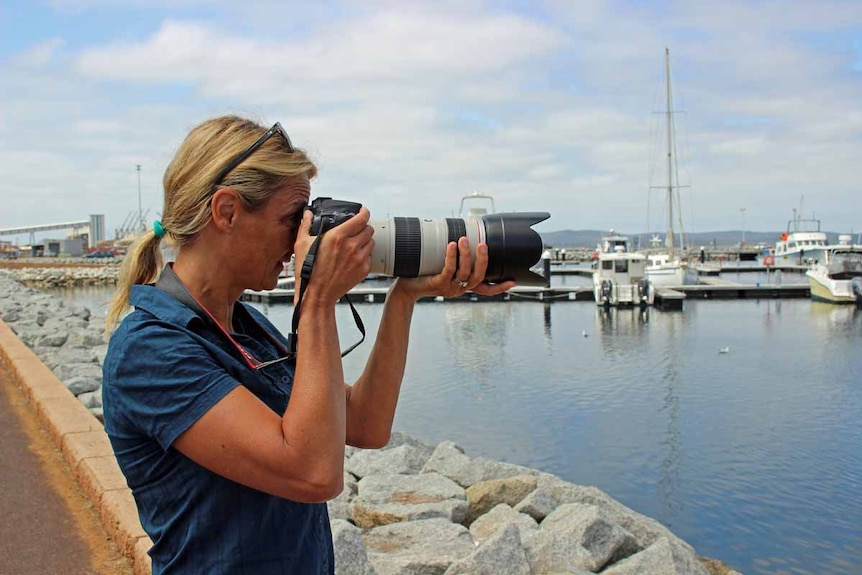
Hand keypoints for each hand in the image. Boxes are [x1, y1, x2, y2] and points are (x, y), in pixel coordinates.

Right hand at [293, 207, 373, 304]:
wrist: (318, 294)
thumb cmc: (309, 272)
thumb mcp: (301, 245)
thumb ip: (306, 226)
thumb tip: (307, 215)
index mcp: (338, 236)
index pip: (361, 218)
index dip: (364, 212)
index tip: (362, 211)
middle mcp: (351, 246)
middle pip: (369, 229)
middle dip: (363, 227)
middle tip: (357, 229)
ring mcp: (359, 258)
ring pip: (371, 242)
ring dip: (365, 240)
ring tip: (355, 244)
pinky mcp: (363, 270)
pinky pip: (370, 257)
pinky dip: (364, 255)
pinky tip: (353, 257)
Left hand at [392, 236, 514, 299]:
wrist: (406, 288)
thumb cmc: (424, 274)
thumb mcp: (443, 267)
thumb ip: (454, 257)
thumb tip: (460, 232)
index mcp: (464, 286)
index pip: (486, 290)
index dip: (500, 287)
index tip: (513, 281)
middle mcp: (459, 289)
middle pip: (478, 277)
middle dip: (483, 260)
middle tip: (483, 245)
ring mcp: (449, 288)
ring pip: (464, 273)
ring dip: (466, 255)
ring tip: (464, 239)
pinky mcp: (438, 284)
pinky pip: (448, 270)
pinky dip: (451, 257)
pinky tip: (452, 245)